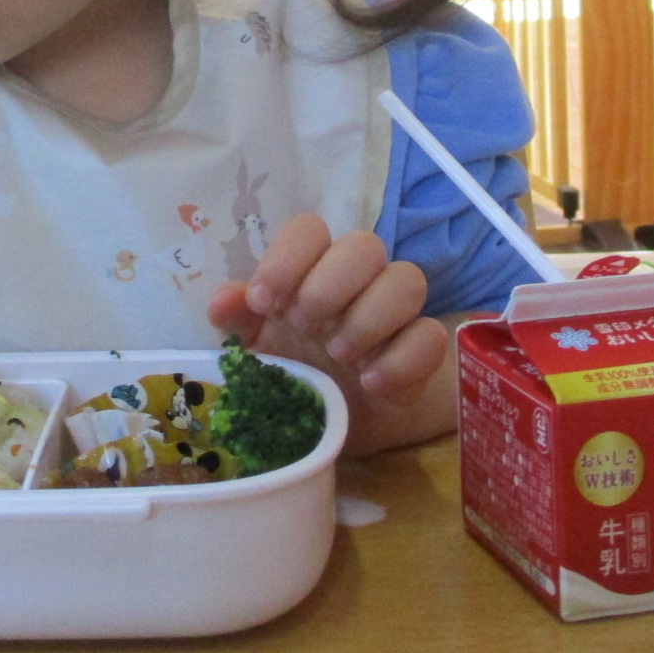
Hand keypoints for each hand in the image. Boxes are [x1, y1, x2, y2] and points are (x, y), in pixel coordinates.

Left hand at [207, 213, 449, 447]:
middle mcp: (357, 281)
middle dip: (330, 286)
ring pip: (407, 280)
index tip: (264, 303)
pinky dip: (401, 359)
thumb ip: (238, 319)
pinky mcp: (421, 351)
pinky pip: (430, 336)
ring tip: (340, 356)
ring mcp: (394, 313)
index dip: (287, 257)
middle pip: (364, 245)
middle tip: (305, 328)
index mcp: (311, 270)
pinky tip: (372, 383)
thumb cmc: (291, 370)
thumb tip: (223, 303)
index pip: (309, 230)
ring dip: (368, 318)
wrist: (333, 422)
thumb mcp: (255, 348)